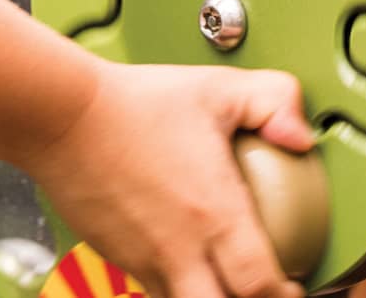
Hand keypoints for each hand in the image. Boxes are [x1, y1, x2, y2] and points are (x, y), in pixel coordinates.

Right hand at [20, 60, 315, 297]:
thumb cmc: (135, 102)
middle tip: (262, 290)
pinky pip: (153, 287)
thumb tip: (302, 134)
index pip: (261, 285)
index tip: (295, 286)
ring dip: (209, 297)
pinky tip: (182, 260)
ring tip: (223, 278)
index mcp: (213, 213)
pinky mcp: (118, 256)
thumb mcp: (216, 88)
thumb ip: (271, 101)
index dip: (285, 294)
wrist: (63, 115)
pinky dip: (174, 284)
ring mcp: (145, 259)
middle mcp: (181, 248)